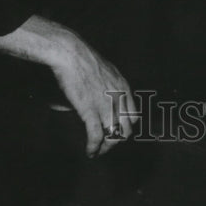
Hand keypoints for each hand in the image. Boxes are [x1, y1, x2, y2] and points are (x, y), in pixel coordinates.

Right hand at [50, 34, 139, 156]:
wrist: (72, 53)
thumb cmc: (84, 59)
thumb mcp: (104, 71)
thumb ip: (107, 86)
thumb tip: (100, 99)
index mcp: (123, 87)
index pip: (133, 116)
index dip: (125, 127)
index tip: (115, 132)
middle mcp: (119, 98)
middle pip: (126, 129)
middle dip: (116, 140)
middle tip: (105, 145)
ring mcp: (105, 105)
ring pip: (113, 135)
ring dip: (105, 148)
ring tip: (97, 152)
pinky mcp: (90, 110)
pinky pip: (96, 135)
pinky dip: (94, 147)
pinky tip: (90, 151)